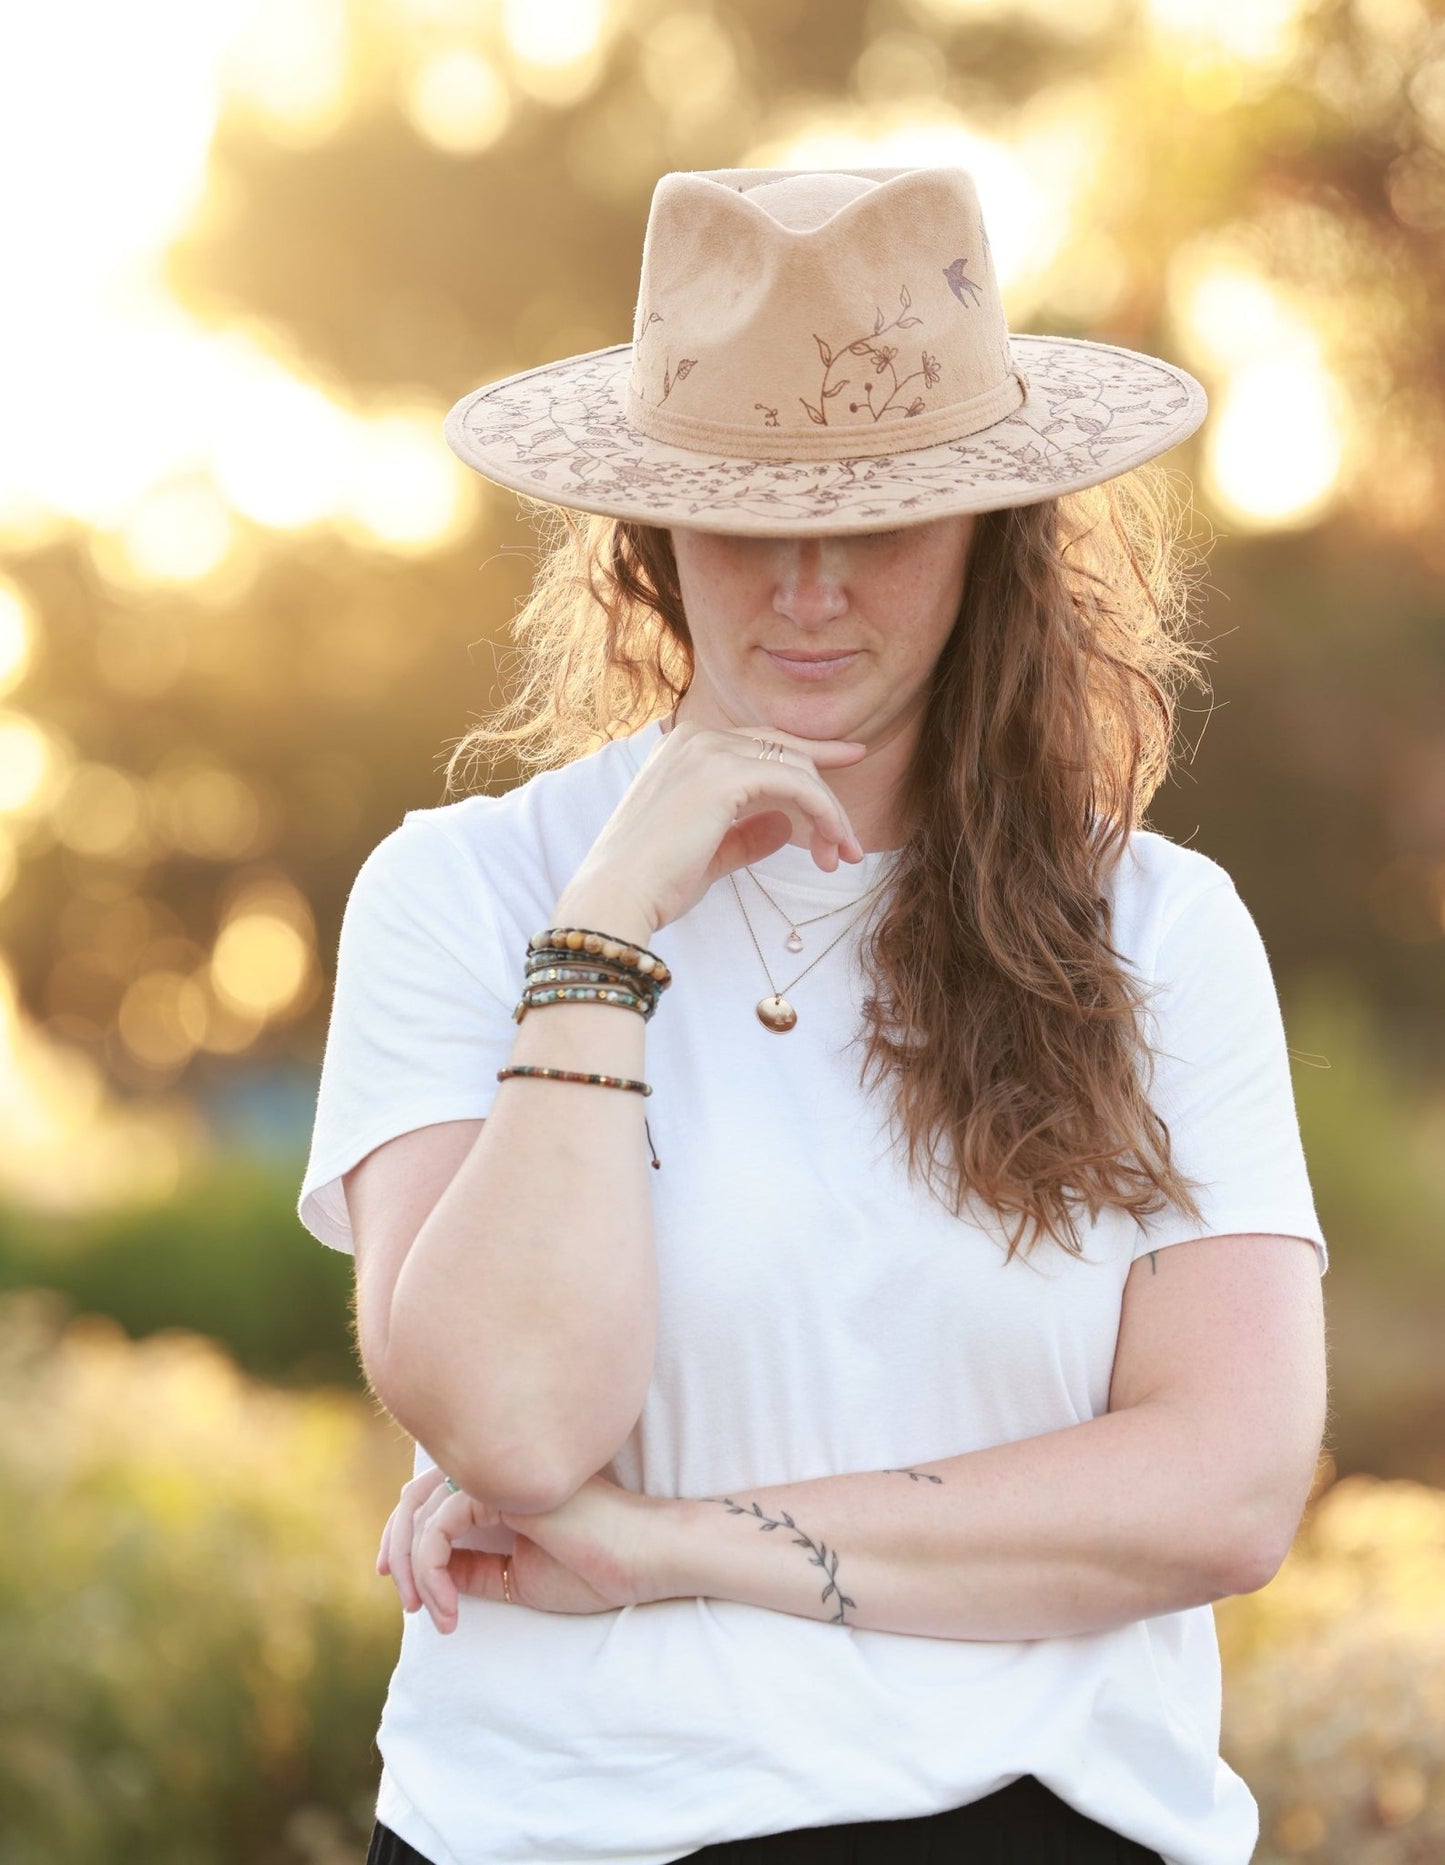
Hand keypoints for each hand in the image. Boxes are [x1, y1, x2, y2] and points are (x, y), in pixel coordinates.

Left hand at [377, 1467, 676, 1632]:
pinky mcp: (503, 1487)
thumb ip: (474, 1568)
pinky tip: (449, 1609)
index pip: (431, 1495)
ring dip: (414, 1570)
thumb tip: (433, 1575)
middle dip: (397, 1551)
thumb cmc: (595, 1568)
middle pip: (415, 1496)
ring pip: (421, 1512)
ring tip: (433, 1615)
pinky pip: (439, 1527)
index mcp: (502, 1483)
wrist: (645, 1559)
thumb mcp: (518, 1576)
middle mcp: (497, 1468)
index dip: (403, 1538)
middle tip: (406, 1603)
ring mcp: (499, 1472)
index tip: (401, 1587)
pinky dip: (432, 1571)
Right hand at [553, 719, 869, 938]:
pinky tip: (835, 844)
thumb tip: (787, 827)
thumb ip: (746, 834)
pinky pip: (797, 785)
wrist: (617, 898)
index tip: (849, 759)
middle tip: (849, 847)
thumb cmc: (654, 884)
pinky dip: (825, 814)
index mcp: (684, 748)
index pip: (762, 743)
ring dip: (829, 814)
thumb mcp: (709, 852)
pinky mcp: (726, 774)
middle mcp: (696, 738)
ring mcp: (709, 751)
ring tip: (843, 857)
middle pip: (786, 753)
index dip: (810, 754)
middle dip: (824, 797)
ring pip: (797, 768)